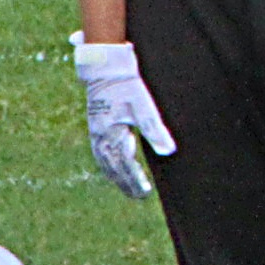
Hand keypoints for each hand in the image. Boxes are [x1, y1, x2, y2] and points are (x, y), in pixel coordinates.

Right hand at [71, 37, 175, 197]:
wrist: (104, 67)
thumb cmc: (125, 85)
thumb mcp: (144, 106)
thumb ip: (156, 130)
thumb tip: (168, 151)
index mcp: (111, 135)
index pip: (125, 165)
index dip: (135, 180)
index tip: (145, 193)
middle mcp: (100, 138)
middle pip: (113, 169)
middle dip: (126, 183)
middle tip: (139, 196)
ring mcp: (95, 134)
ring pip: (106, 163)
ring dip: (117, 176)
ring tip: (128, 186)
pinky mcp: (96, 128)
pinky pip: (102, 154)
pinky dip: (110, 165)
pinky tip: (115, 166)